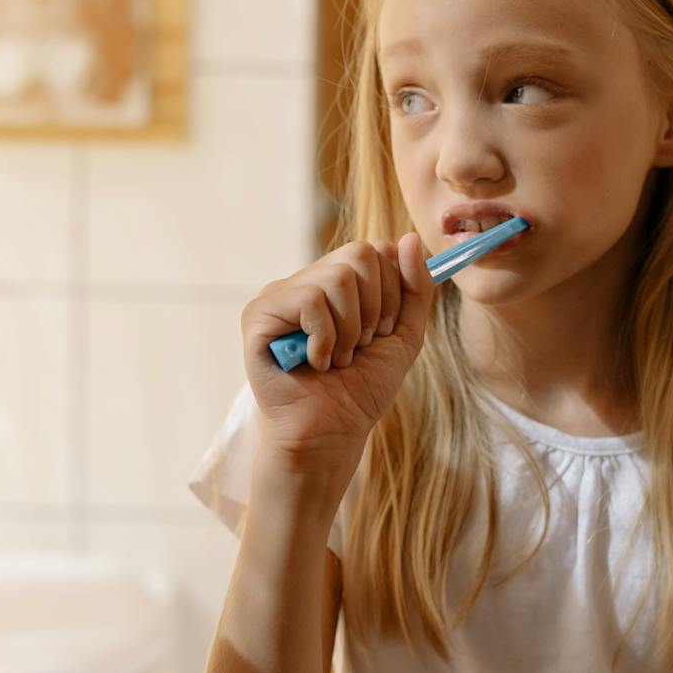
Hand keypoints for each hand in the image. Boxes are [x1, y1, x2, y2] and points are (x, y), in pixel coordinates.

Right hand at [241, 233, 435, 468]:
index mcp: (335, 282)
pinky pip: (308, 299)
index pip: (376, 250)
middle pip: (359, 253)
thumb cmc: (361, 389)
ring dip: (349, 330)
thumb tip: (407, 238)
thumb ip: (414, 287)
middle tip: (358, 346)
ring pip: (337, 277)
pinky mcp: (258, 315)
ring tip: (335, 359)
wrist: (332, 434)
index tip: (381, 332)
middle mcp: (305, 281)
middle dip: (374, 309)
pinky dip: (324, 338)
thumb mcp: (402, 334)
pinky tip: (314, 362)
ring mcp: (279, 296)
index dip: (393, 292)